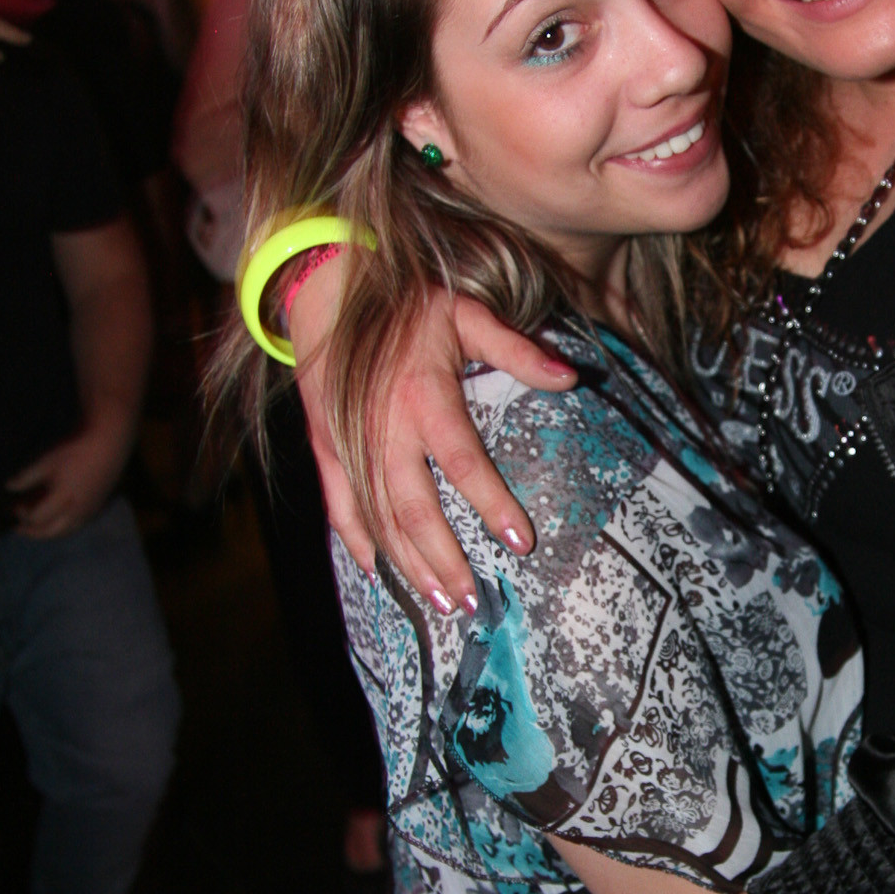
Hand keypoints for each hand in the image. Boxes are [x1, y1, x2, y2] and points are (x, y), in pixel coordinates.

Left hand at [5, 420, 130, 537]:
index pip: (37, 517)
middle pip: (51, 532)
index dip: (23, 514)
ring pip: (65, 531)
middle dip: (33, 532)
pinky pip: (77, 525)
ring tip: (36, 526)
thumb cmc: (75, 451)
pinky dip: (62, 526)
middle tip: (19, 528)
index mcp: (63, 498)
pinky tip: (56, 517)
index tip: (15, 505)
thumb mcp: (47, 461)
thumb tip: (9, 487)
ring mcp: (89, 512)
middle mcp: (77, 511)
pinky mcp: (97, 508)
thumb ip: (27, 477)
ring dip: (48, 531)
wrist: (108, 445)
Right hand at [288, 269, 575, 610]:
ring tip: (441, 602)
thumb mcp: (465, 314)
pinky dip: (357, 541)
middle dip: (444, 559)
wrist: (324, 292)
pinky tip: (379, 572)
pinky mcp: (326, 449)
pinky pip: (340, 506)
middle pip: (414, 507)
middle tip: (472, 601)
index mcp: (424, 395)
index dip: (491, 503)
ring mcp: (350, 443)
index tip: (521, 542)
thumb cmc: (407, 308)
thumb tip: (570, 377)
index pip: (462, 461)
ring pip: (380, 517)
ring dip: (409, 563)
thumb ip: (515, 348)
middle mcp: (384, 427)